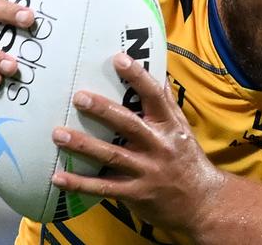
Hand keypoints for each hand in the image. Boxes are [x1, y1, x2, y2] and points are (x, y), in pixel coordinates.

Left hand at [51, 53, 224, 233]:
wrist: (203, 202)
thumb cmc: (188, 159)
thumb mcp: (182, 129)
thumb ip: (167, 104)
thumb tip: (157, 74)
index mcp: (169, 126)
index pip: (154, 96)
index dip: (137, 76)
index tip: (119, 58)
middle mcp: (158, 145)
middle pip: (127, 124)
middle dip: (102, 110)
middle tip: (78, 97)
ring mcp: (146, 171)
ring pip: (111, 155)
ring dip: (83, 145)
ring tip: (58, 134)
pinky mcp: (136, 194)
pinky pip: (104, 188)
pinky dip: (80, 183)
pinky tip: (58, 177)